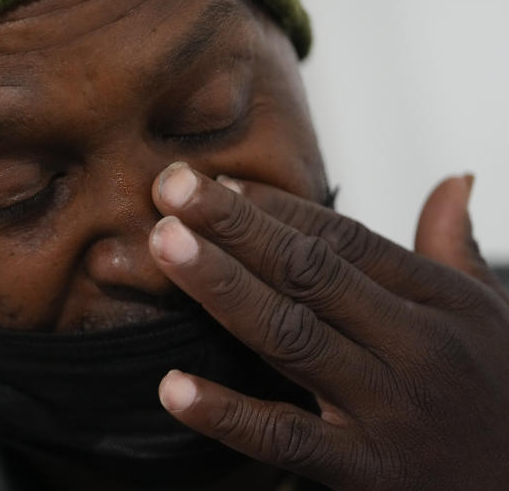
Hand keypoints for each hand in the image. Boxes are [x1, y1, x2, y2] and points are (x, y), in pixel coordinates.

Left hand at [147, 163, 508, 489]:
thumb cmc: (502, 393)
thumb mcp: (490, 314)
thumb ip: (456, 246)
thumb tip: (455, 177)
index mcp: (440, 300)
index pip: (344, 238)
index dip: (276, 208)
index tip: (217, 184)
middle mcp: (416, 345)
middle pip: (309, 271)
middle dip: (235, 226)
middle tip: (171, 186)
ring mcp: (391, 410)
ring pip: (290, 336)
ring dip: (222, 286)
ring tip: (165, 245)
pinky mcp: (368, 473)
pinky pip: (286, 438)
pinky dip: (228, 413)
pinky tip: (174, 386)